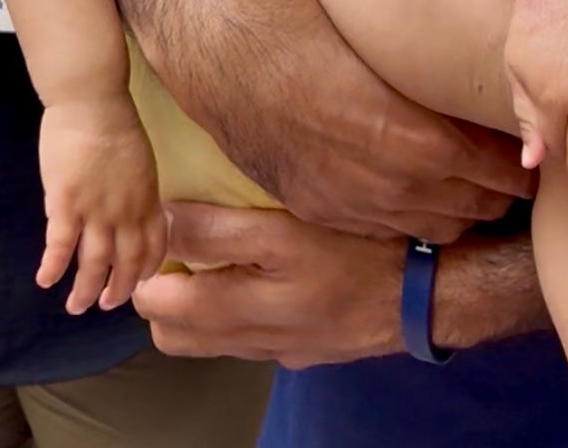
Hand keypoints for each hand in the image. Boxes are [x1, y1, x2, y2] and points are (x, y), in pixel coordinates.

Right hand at [37, 96, 167, 313]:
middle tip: (106, 305)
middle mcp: (125, 213)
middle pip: (125, 264)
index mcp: (146, 198)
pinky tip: (45, 280)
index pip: (153, 246)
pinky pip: (59, 246)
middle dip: (117, 291)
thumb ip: (135, 190)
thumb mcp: (140, 159)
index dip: (146, 269)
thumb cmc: (115, 120)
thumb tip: (128, 210)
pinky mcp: (66, 204)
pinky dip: (52, 268)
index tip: (139, 282)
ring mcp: (96, 211)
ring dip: (85, 291)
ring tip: (76, 306)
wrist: (92, 99)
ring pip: (93, 264)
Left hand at [133, 203, 404, 367]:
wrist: (421, 296)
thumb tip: (164, 219)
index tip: (155, 232)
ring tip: (209, 260)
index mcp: (237, 310)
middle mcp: (250, 339)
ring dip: (196, 308)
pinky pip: (248, 339)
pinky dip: (236, 314)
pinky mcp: (303, 347)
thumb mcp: (284, 231)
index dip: (145, 269)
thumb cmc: (353, 251)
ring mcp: (277, 348)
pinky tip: (257, 276)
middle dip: (161, 296)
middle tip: (174, 248)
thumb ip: (218, 231)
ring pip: (209, 341)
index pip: (158, 307)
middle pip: (173, 335)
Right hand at [176, 0, 531, 241]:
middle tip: (515, 167)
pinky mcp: (309, 202)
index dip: (516, 158)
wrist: (211, 32)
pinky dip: (408, 217)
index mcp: (402, 128)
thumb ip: (428, 67)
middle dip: (497, 189)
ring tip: (475, 184)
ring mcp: (339, 197)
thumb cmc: (294, 11)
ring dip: (458, 208)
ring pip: (426, 225)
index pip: (487, 163)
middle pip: (466, 203)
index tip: (531, 142)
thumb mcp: (375, 31)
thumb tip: (477, 70)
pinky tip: (415, 191)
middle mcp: (376, 175)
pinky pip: (378, 228)